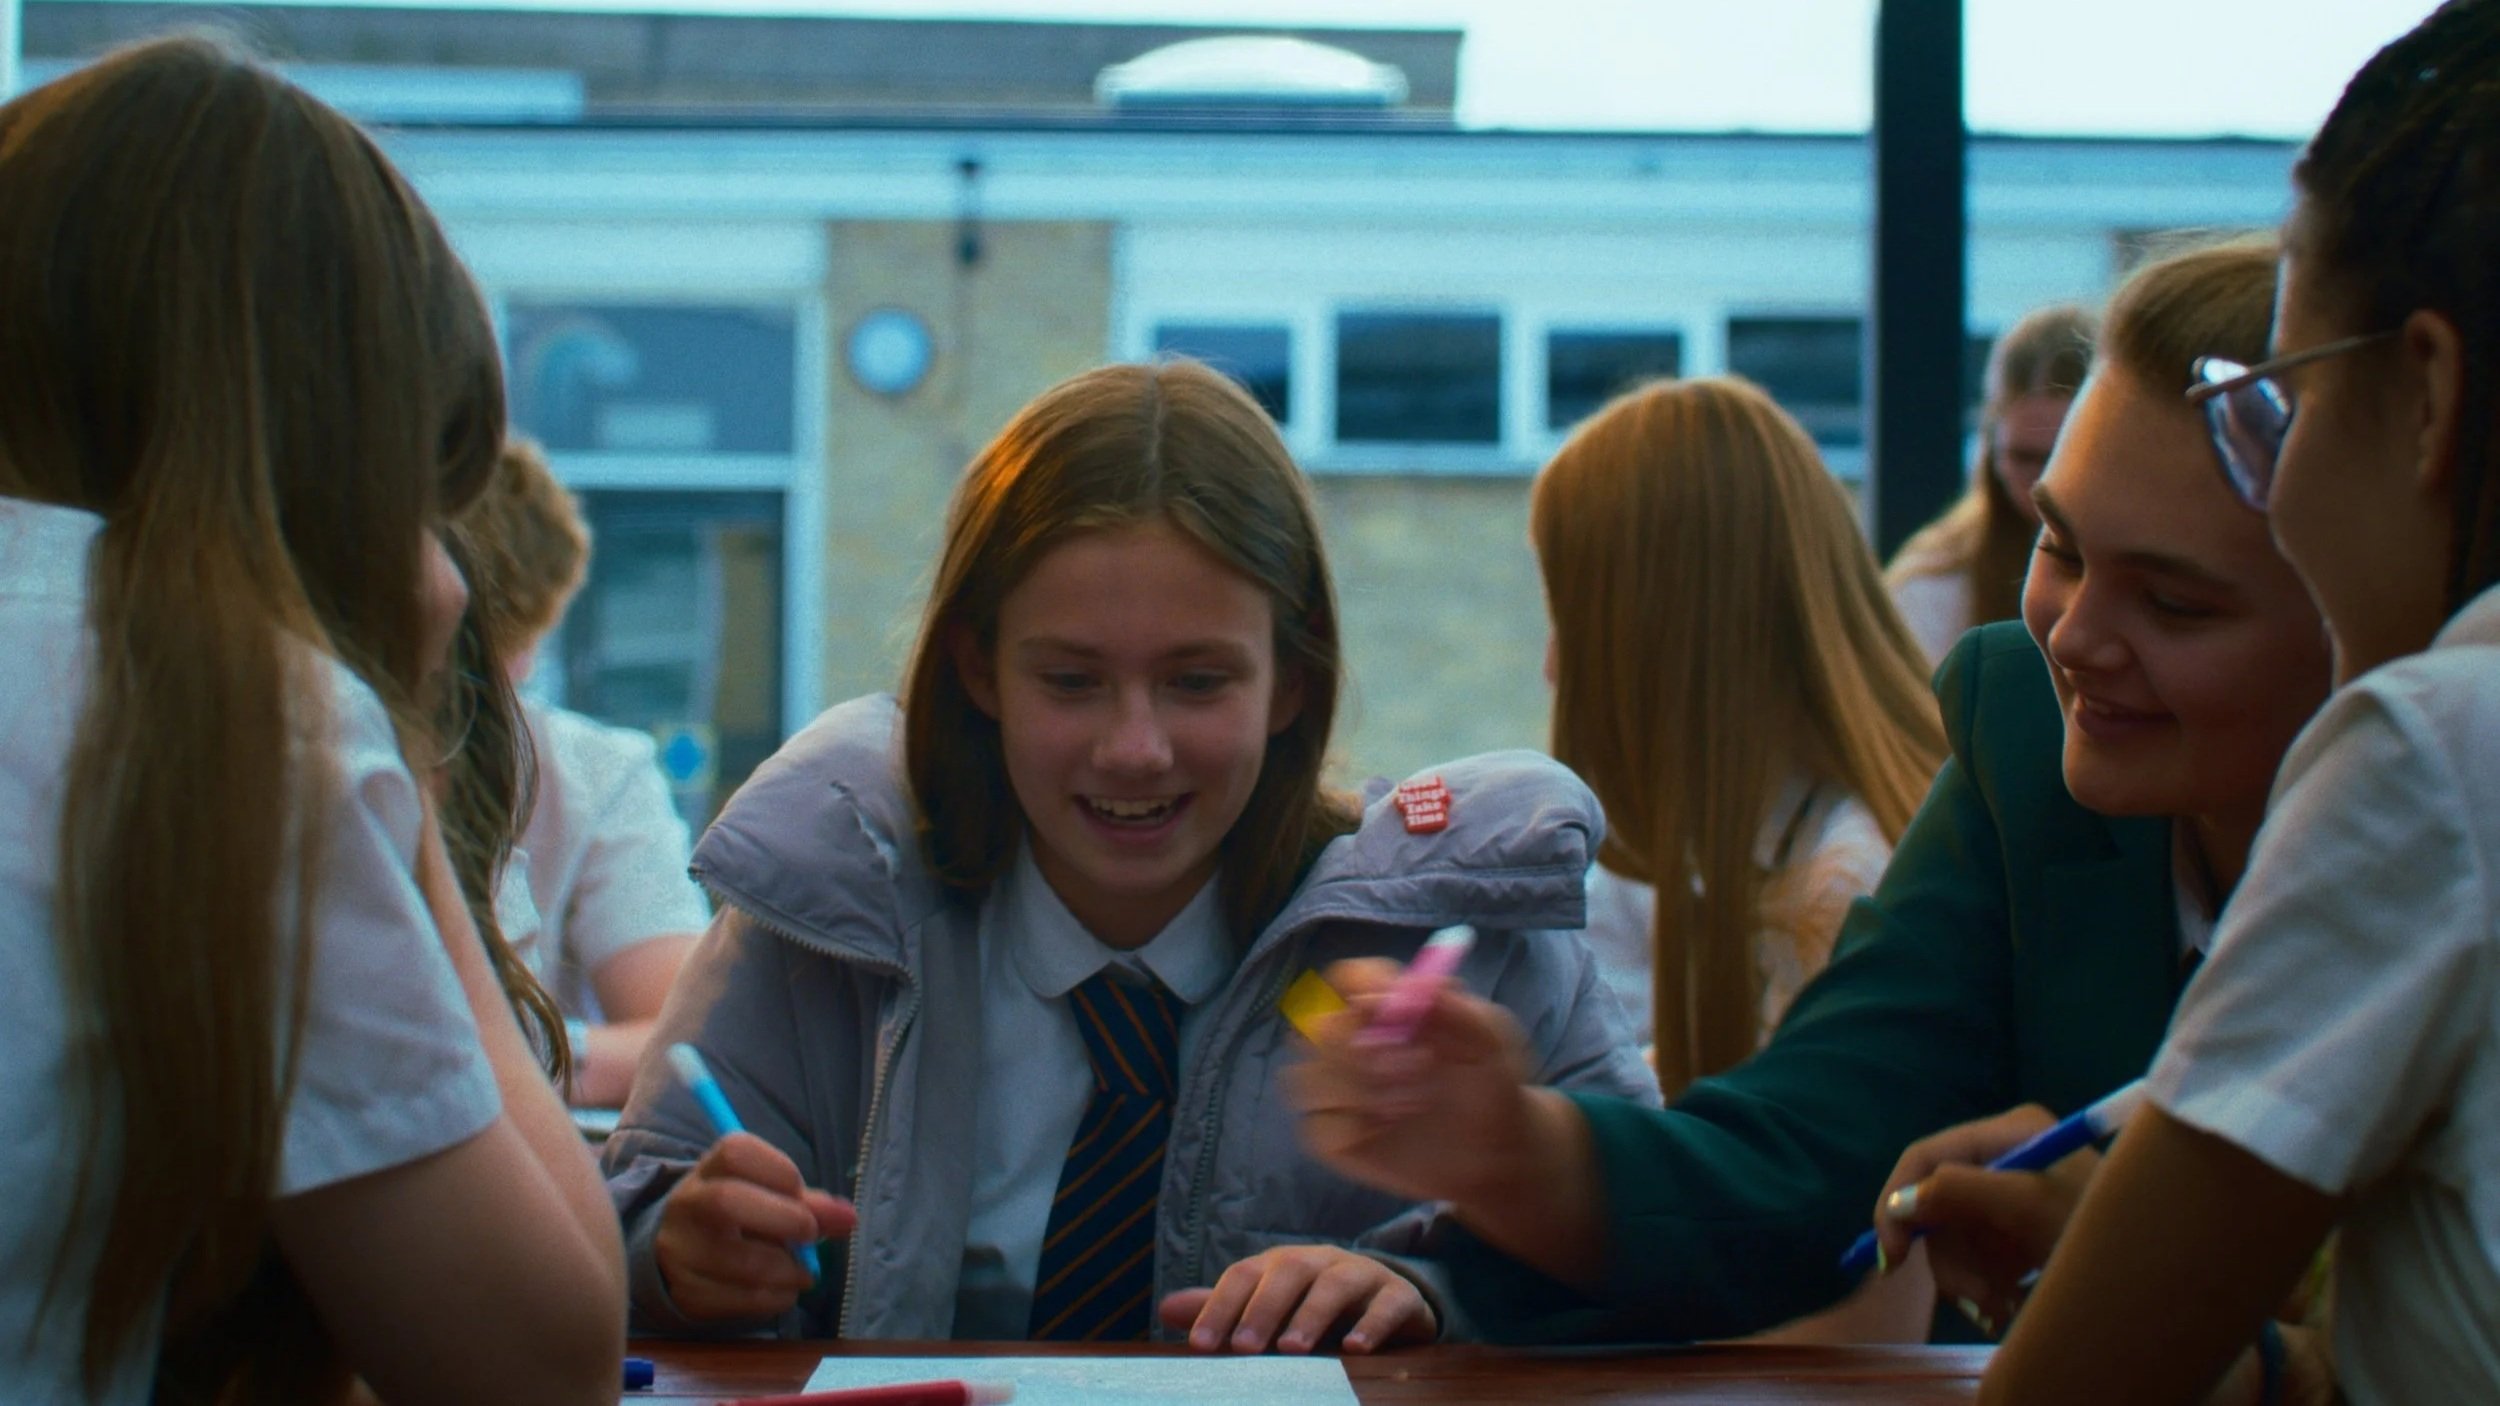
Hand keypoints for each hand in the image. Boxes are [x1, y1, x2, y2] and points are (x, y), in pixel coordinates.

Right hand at [653, 1133, 854, 1321]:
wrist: (682, 1255)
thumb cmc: (739, 1217)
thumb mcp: (766, 1198)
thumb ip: (808, 1203)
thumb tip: (848, 1217)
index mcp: (709, 1169)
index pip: (737, 1153)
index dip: (780, 1171)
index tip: (800, 1191)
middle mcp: (686, 1205)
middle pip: (727, 1201)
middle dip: (783, 1219)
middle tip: (810, 1234)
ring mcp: (680, 1252)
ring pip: (740, 1262)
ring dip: (787, 1271)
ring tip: (803, 1272)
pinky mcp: (686, 1294)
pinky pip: (739, 1300)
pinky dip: (774, 1298)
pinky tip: (782, 1290)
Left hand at [1158, 1245, 1436, 1354]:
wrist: (1388, 1298)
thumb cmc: (1315, 1307)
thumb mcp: (1270, 1307)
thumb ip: (1226, 1309)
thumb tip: (1165, 1310)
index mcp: (1282, 1263)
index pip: (1244, 1275)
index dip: (1221, 1306)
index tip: (1200, 1346)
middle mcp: (1320, 1261)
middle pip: (1289, 1271)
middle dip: (1263, 1308)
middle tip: (1245, 1349)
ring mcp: (1362, 1275)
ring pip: (1335, 1285)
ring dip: (1312, 1315)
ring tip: (1293, 1349)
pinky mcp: (1400, 1296)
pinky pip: (1388, 1304)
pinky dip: (1372, 1324)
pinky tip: (1355, 1349)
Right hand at [1284, 959, 1536, 1207]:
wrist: (1498, 1153)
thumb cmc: (1491, 1085)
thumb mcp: (1491, 1038)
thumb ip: (1453, 1006)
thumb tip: (1406, 987)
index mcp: (1384, 1008)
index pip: (1345, 979)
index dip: (1357, 988)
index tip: (1387, 1009)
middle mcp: (1350, 1043)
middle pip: (1314, 1025)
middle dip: (1358, 1047)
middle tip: (1418, 1064)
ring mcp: (1336, 1090)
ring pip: (1305, 1076)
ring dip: (1358, 1088)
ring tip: (1413, 1103)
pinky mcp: (1331, 1136)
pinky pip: (1316, 1124)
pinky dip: (1352, 1126)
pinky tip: (1389, 1129)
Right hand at [1872, 1104, 2095, 1334]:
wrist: (2160, 1282)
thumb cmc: (2097, 1230)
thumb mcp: (2028, 1207)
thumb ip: (1958, 1192)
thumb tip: (1902, 1202)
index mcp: (2009, 1132)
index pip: (1926, 1156)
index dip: (1898, 1201)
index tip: (1891, 1257)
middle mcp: (2006, 1157)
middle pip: (1937, 1203)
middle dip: (1950, 1256)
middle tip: (1976, 1297)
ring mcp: (2012, 1195)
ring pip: (1953, 1237)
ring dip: (1969, 1278)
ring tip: (2003, 1304)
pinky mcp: (2019, 1229)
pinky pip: (1975, 1254)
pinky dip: (1985, 1284)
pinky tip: (2011, 1299)